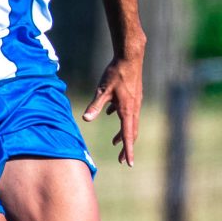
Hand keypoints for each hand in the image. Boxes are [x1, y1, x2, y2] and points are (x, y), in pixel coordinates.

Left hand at [82, 51, 143, 165]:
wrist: (130, 57)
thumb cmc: (116, 73)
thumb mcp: (102, 90)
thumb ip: (95, 106)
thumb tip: (86, 119)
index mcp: (127, 110)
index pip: (127, 135)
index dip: (128, 150)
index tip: (129, 163)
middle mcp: (134, 108)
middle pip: (131, 133)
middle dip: (127, 147)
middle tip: (122, 160)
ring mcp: (135, 102)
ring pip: (131, 123)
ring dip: (124, 134)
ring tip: (115, 142)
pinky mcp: (134, 96)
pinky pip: (128, 112)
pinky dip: (121, 118)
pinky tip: (111, 113)